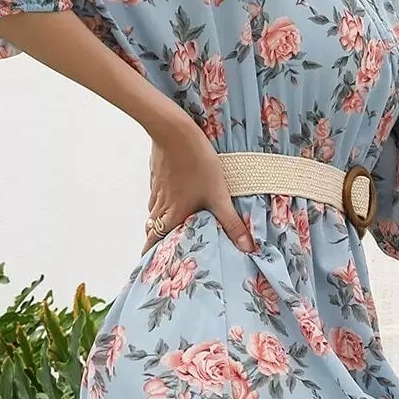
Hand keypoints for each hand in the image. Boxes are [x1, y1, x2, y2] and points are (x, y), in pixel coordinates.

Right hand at [142, 120, 256, 256]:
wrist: (174, 132)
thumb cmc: (197, 164)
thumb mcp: (219, 195)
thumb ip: (232, 223)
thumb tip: (248, 248)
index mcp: (173, 215)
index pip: (154, 242)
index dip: (151, 255)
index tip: (150, 267)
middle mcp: (160, 206)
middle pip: (151, 229)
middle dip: (154, 242)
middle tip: (160, 250)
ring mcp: (156, 189)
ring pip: (153, 212)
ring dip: (157, 222)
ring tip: (167, 229)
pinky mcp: (156, 175)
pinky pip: (155, 195)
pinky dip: (160, 203)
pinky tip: (171, 199)